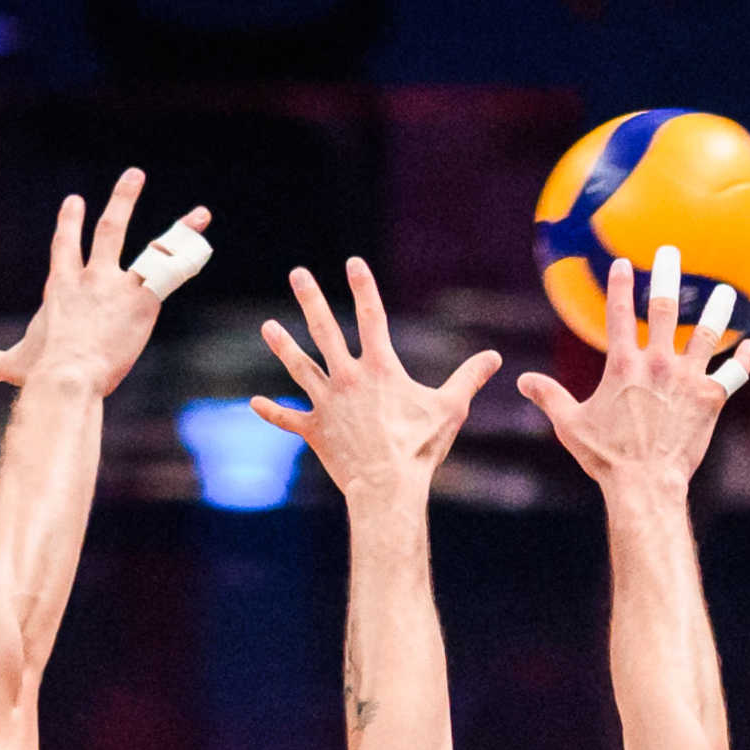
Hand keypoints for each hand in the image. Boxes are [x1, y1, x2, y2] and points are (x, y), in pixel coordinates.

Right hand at [0, 169, 204, 398]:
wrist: (67, 375)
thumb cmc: (39, 373)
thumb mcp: (12, 364)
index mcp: (63, 286)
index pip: (65, 247)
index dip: (69, 223)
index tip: (74, 202)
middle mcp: (92, 277)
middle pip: (109, 229)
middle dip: (123, 200)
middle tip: (135, 175)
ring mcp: (120, 285)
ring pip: (154, 248)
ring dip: (178, 229)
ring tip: (200, 214)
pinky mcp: (144, 300)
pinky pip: (172, 274)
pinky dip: (189, 259)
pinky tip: (205, 244)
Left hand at [250, 260, 500, 513]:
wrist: (387, 486)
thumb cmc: (420, 447)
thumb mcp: (451, 409)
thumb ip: (469, 378)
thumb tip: (495, 358)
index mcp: (380, 368)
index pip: (371, 316)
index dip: (364, 287)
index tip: (353, 262)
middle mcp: (348, 378)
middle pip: (324, 330)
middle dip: (310, 299)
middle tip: (299, 274)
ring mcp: (327, 403)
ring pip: (300, 368)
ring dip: (283, 346)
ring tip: (268, 327)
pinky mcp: (314, 430)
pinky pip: (289, 419)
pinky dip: (272, 412)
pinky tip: (254, 403)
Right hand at [514, 246, 749, 500]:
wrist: (645, 483)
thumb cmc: (606, 456)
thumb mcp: (570, 424)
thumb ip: (549, 396)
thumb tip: (522, 381)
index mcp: (624, 365)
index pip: (620, 313)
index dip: (620, 285)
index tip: (622, 262)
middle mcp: (658, 364)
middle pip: (665, 308)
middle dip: (666, 275)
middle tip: (670, 253)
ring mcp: (687, 379)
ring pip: (706, 334)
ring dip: (716, 311)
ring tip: (725, 292)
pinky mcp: (710, 399)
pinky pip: (733, 373)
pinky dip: (743, 359)